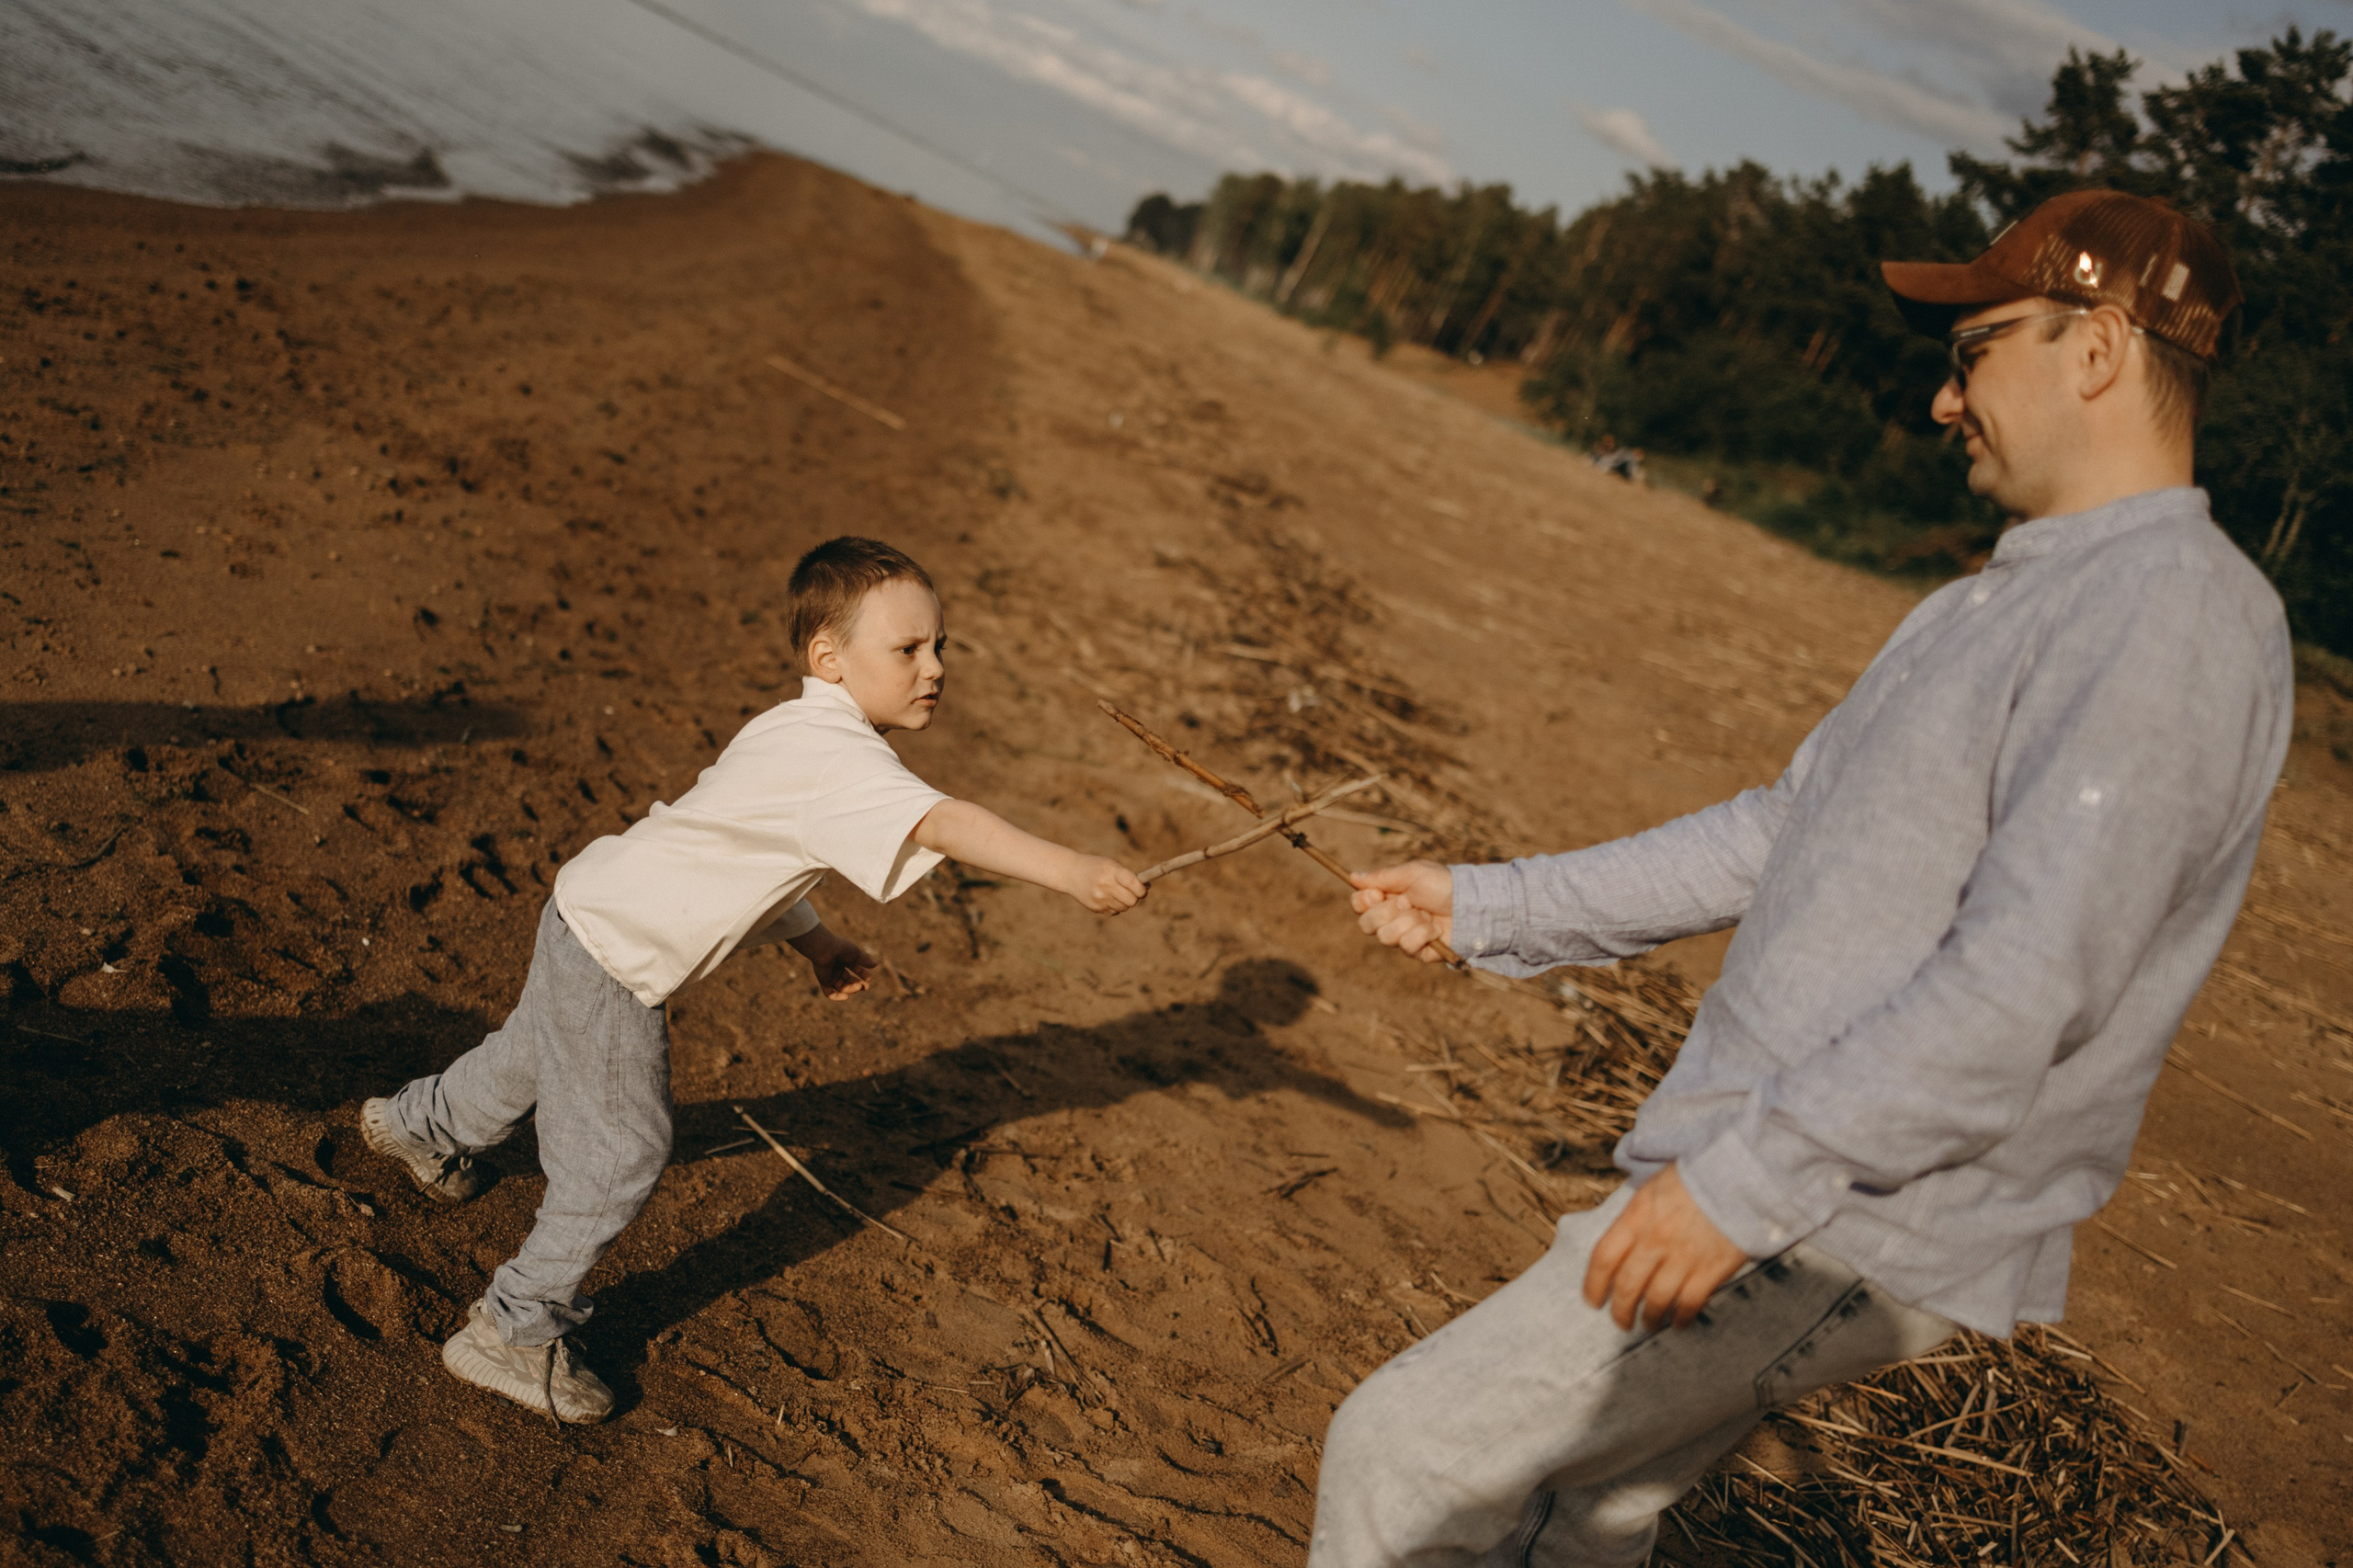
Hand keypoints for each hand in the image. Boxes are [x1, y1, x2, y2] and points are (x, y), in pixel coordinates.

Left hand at [792, 927, 876, 999]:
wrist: (825, 950)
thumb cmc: (841, 949)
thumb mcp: (856, 954)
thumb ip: (865, 961)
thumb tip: (875, 965)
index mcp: (844, 960)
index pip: (855, 969)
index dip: (863, 974)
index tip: (869, 979)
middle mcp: (836, 968)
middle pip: (849, 981)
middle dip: (858, 984)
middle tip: (866, 987)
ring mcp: (830, 976)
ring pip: (842, 987)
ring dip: (851, 989)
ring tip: (858, 986)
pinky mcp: (824, 981)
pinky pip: (829, 993)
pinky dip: (837, 997)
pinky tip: (846, 997)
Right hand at [1065, 855, 1146, 914]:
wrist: (1071, 873)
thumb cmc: (1096, 867)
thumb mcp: (1111, 865)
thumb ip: (1128, 875)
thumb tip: (1148, 886)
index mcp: (1111, 871)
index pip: (1134, 884)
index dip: (1142, 889)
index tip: (1143, 889)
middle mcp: (1105, 886)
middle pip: (1131, 900)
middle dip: (1135, 898)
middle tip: (1132, 893)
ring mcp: (1099, 899)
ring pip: (1124, 908)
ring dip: (1124, 903)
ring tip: (1116, 893)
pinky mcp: (1095, 908)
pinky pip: (1114, 912)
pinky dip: (1114, 907)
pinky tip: (1106, 898)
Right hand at [1348, 861, 1453, 961]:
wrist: (1470, 904)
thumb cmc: (1442, 884)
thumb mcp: (1412, 873)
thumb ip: (1381, 877)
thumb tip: (1352, 877)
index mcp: (1387, 897)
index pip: (1359, 905)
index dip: (1363, 901)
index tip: (1377, 894)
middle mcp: (1392, 918)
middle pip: (1366, 924)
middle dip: (1386, 912)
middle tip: (1407, 903)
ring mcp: (1403, 936)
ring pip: (1385, 937)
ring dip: (1408, 922)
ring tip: (1425, 915)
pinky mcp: (1417, 951)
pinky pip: (1407, 946)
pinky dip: (1423, 934)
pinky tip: (1436, 929)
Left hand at [1583, 1164, 1750, 1330]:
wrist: (1740, 1175)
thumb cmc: (1696, 1176)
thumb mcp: (1654, 1187)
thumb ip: (1636, 1216)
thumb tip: (1622, 1242)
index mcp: (1636, 1216)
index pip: (1603, 1258)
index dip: (1593, 1284)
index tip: (1592, 1300)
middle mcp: (1655, 1240)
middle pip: (1628, 1286)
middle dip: (1621, 1310)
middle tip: (1621, 1321)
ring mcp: (1683, 1257)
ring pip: (1657, 1300)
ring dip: (1650, 1318)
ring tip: (1648, 1324)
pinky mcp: (1711, 1269)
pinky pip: (1690, 1303)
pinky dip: (1682, 1318)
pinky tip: (1679, 1323)